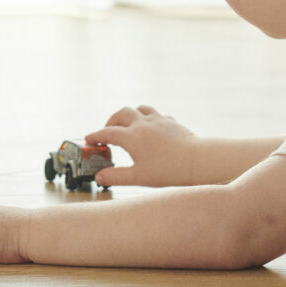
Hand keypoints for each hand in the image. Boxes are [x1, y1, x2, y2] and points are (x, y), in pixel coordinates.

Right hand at [84, 104, 199, 187]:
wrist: (196, 160)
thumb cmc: (168, 170)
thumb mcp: (137, 177)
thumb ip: (116, 177)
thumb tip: (99, 177)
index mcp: (131, 136)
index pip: (107, 133)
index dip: (95, 135)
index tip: (89, 139)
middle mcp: (143, 123)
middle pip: (121, 114)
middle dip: (111, 121)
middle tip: (107, 131)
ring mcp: (158, 120)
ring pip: (139, 108)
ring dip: (130, 114)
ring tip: (127, 125)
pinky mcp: (171, 121)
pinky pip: (156, 114)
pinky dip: (148, 118)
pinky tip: (151, 127)